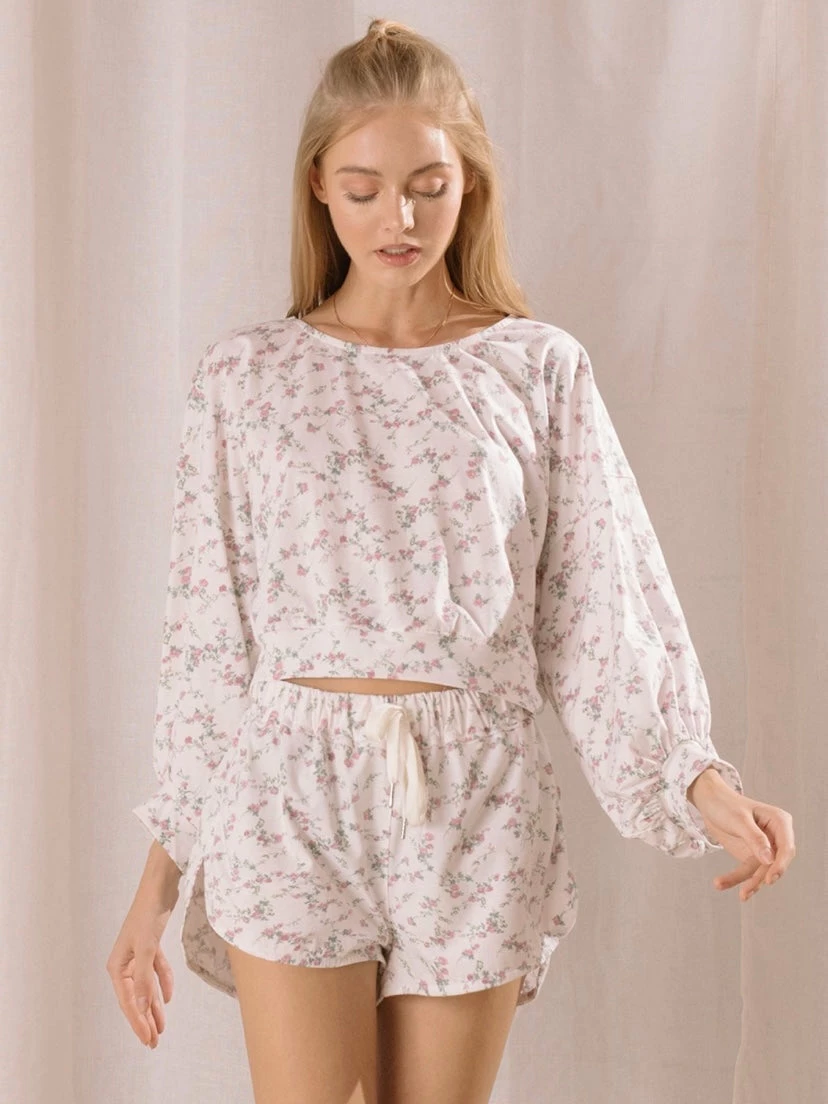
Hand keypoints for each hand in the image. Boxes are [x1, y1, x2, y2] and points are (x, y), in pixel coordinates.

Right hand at [106, 891, 176, 1048]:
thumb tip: (139, 1009)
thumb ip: (143, 980)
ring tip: (162, 1027)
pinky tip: (167, 997)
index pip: (127, 1002)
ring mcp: (137, 954)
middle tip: (154, 1042)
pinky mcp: (150, 945)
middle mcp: (124, 962)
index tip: (149, 1040)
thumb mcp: (147, 949)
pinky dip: (162, 982)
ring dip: (154, 1006)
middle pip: (135, 998)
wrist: (160, 885)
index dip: (138, 1023)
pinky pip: (155, 971)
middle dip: (145, 1020)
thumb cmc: (148, 915)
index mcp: (117, 965)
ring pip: (145, 986)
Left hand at [689, 773, 795, 901]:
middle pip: (774, 863)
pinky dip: (735, 878)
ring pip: (759, 871)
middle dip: (759, 878)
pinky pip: (747, 871)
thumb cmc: (725, 804)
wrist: (709, 801)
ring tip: (721, 884)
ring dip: (743, 881)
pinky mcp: (752, 855)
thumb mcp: (739, 819)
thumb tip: (769, 859)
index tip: (769, 880)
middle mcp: (776, 836)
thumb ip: (755, 838)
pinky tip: (721, 883)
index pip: (786, 848)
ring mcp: (764, 848)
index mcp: (779, 822)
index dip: (780, 865)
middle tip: (745, 892)